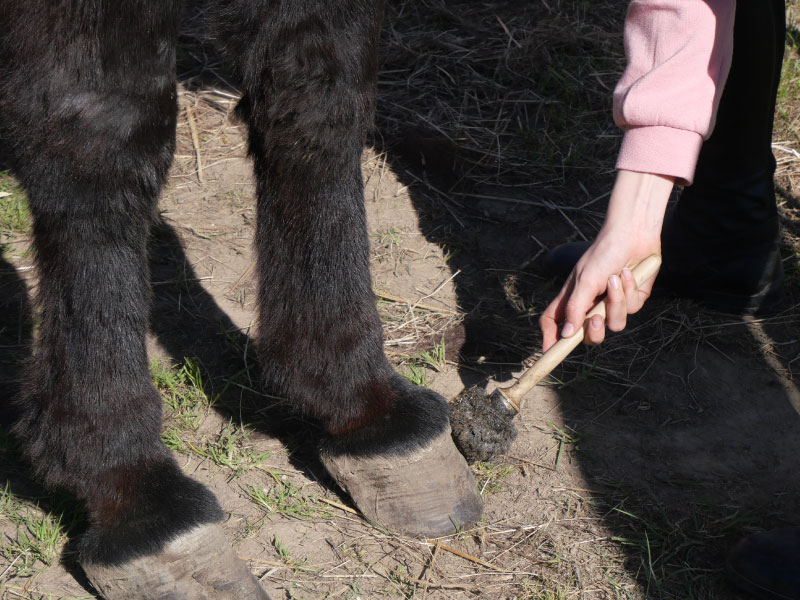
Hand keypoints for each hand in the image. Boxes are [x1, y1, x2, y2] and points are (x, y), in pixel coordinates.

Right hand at [540, 170, 673, 351]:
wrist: (633, 235)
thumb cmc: (602, 253)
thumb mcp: (585, 281)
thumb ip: (575, 309)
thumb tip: (566, 335)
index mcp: (572, 299)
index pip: (555, 324)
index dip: (551, 340)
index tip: (550, 353)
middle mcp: (591, 305)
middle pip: (589, 336)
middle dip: (594, 330)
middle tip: (596, 317)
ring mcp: (612, 304)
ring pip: (615, 324)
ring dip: (617, 301)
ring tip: (616, 278)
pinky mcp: (632, 300)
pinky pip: (632, 309)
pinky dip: (630, 290)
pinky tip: (628, 273)